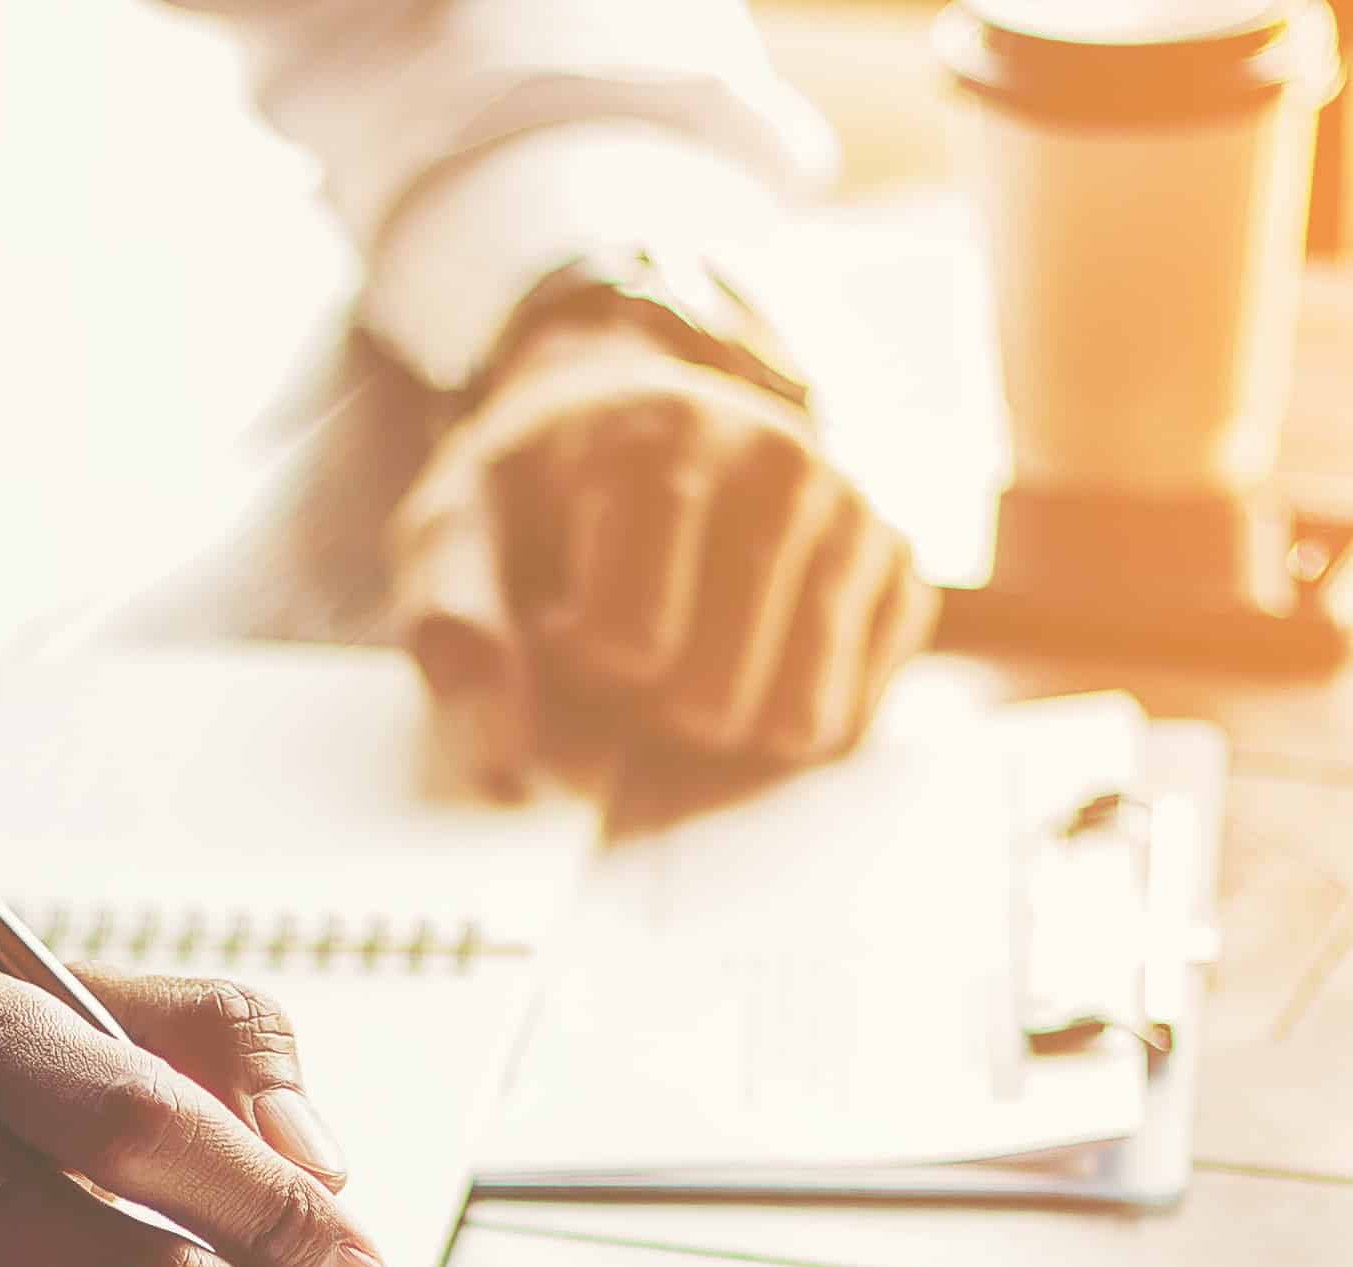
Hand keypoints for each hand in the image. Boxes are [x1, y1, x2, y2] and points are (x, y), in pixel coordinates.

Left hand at [393, 311, 928, 796]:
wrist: (626, 409)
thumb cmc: (535, 491)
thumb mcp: (454, 531)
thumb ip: (453, 628)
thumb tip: (504, 771)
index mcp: (664, 446)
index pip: (633, 651)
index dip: (581, 665)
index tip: (561, 614)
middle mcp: (779, 465)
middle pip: (716, 703)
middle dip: (652, 709)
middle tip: (625, 644)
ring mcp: (853, 512)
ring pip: (801, 725)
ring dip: (723, 728)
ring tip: (682, 652)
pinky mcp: (899, 563)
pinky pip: (854, 717)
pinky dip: (787, 714)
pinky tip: (747, 650)